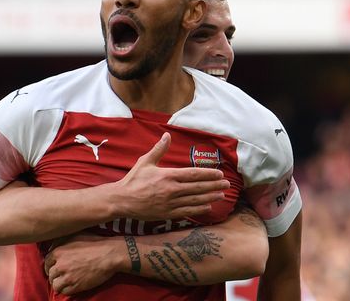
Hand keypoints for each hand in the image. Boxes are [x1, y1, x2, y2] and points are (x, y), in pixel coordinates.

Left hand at [44, 234, 122, 294]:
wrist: (109, 254)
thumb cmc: (94, 243)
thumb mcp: (75, 235)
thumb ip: (60, 241)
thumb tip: (51, 247)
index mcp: (58, 252)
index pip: (46, 262)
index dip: (50, 266)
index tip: (55, 268)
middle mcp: (60, 265)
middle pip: (50, 274)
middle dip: (55, 275)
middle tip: (62, 275)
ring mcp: (68, 276)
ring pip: (55, 285)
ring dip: (59, 284)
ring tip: (66, 282)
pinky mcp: (76, 286)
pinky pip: (64, 292)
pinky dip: (67, 290)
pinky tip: (72, 285)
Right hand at [112, 133, 229, 220]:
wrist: (122, 200)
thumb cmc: (133, 180)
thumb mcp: (145, 162)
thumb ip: (159, 149)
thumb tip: (167, 135)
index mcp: (168, 175)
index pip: (193, 174)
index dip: (208, 174)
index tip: (219, 174)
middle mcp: (172, 190)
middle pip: (198, 187)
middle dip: (214, 186)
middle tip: (227, 184)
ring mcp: (170, 203)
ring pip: (195, 200)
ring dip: (210, 197)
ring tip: (221, 195)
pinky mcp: (168, 214)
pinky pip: (187, 211)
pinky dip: (199, 209)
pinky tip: (208, 206)